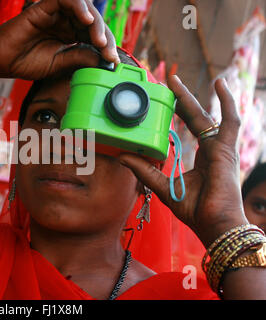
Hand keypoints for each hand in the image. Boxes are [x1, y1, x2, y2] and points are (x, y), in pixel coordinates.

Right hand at [0, 0, 118, 79]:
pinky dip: (78, 7)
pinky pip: (66, 0)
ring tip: (99, 41)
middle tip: (108, 53)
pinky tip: (85, 20)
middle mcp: (66, 22)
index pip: (94, 36)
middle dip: (104, 37)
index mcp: (71, 35)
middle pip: (93, 22)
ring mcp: (57, 13)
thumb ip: (80, 59)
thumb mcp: (60, 64)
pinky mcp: (45, 7)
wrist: (1, 61)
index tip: (113, 62)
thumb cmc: (27, 62)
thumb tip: (104, 60)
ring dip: (95, 24)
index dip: (106, 47)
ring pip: (84, 9)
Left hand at [119, 76, 248, 247]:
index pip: (189, 127)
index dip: (178, 112)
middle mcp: (212, 149)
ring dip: (192, 97)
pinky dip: (226, 101)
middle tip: (167, 82)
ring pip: (206, 115)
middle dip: (182, 99)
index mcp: (201, 157)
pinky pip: (229, 120)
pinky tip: (220, 84)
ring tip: (176, 81)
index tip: (165, 101)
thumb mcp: (162, 186)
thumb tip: (122, 156)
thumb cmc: (195, 210)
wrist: (214, 225)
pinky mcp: (226, 150)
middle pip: (195, 117)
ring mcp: (220, 148)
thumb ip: (144, 171)